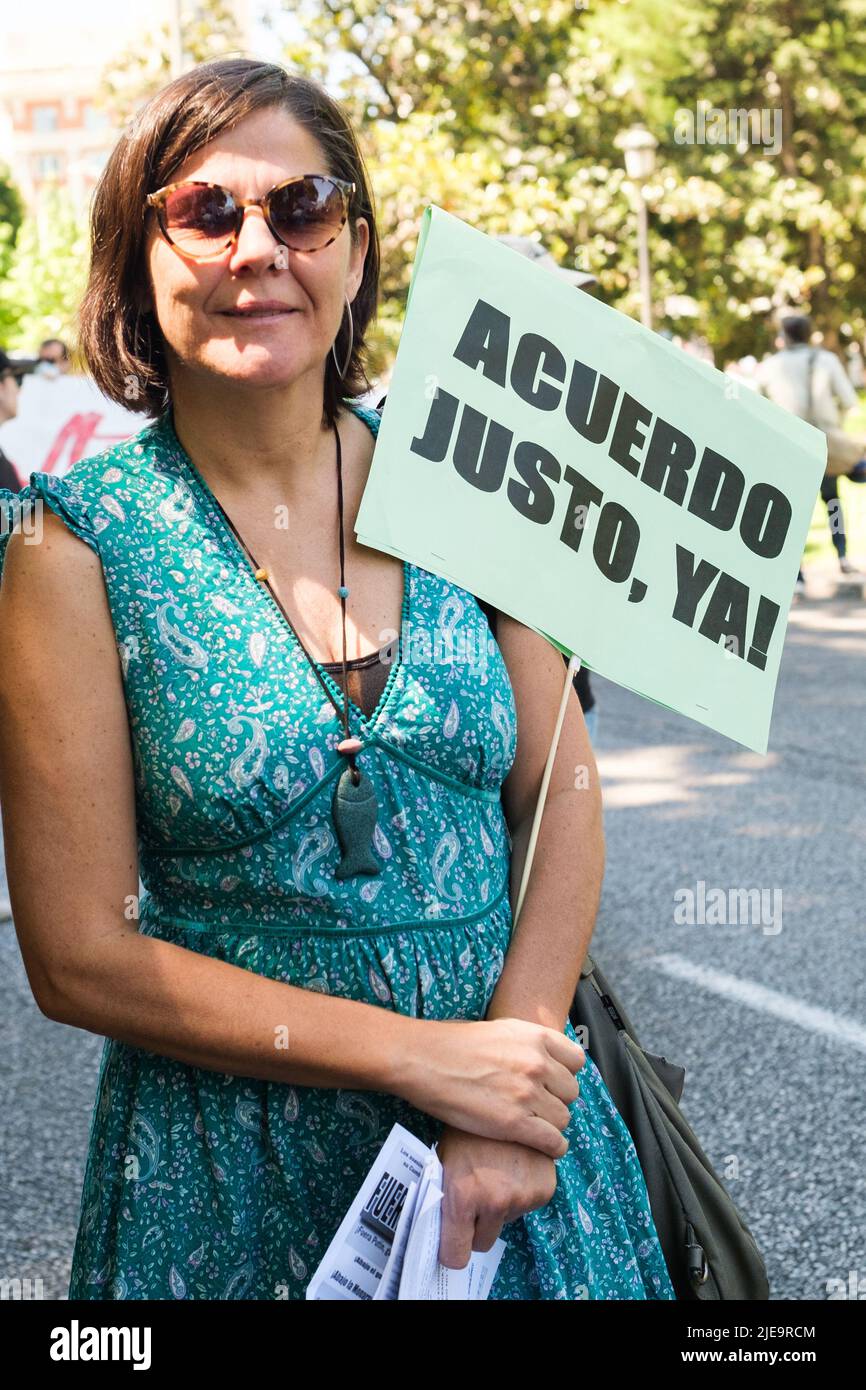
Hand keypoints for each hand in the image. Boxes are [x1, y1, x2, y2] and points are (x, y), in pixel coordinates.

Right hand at [398, 1016, 584, 1158]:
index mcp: (536, 1037)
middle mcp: (538, 1064)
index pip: (577, 1061)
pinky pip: (552, 1142)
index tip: (553, 1083)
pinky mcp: (514, 1123)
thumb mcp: (501, 1030)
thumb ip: (528, 1045)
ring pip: (563, 1119)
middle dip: (557, 1101)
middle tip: (538, 1108)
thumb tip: (545, 1060)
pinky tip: (543, 1147)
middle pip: (571, 1092)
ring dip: (552, 1125)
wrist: (424, 1059)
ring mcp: (527, 1094)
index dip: (565, 1074)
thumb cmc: (453, 1043)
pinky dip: (552, 1148)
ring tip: (535, 1127)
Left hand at [436, 1125, 558, 1268]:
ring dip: (501, 1206)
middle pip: (482, 1242)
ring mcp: (522, 1196)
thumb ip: (447, 1200)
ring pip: (506, 1222)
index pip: (456, 1255)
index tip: (451, 1242)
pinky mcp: (545, 1189)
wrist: (497, 1094)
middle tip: (474, 1196)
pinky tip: (515, 1165)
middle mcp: (494, 1200)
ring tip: (495, 1171)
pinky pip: (528, 1206)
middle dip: (477, 1226)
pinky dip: (522, 1192)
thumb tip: (444, 1232)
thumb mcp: (445, 1161)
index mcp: (462, 1196)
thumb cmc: (464, 1128)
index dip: (452, 1250)